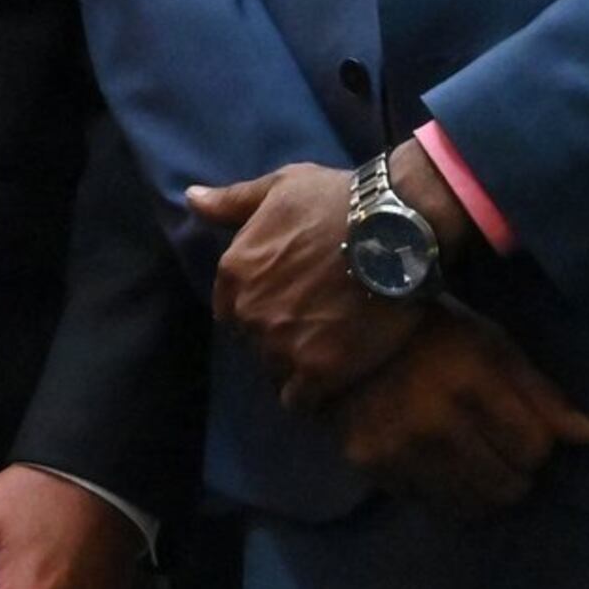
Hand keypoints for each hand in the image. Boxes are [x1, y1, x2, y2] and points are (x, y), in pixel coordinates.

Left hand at [198, 163, 421, 409]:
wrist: (396, 228)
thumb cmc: (337, 200)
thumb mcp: (279, 188)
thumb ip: (232, 202)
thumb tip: (192, 198)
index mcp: (234, 272)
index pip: (230, 309)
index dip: (259, 309)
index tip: (288, 304)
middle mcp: (249, 312)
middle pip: (254, 341)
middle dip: (279, 336)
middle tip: (316, 328)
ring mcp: (281, 343)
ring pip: (276, 370)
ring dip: (296, 365)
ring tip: (329, 353)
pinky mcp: (319, 370)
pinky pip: (301, 399)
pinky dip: (313, 396)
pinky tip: (333, 382)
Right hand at [329, 307, 588, 514]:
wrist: (338, 338)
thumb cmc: (429, 334)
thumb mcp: (491, 345)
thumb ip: (540, 393)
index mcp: (471, 384)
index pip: (536, 448)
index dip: (536, 441)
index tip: (521, 427)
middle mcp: (435, 424)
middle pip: (508, 486)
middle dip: (514, 471)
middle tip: (499, 449)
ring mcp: (400, 450)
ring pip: (472, 505)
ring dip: (484, 489)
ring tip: (474, 463)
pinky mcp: (373, 466)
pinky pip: (431, 503)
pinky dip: (444, 491)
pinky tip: (438, 464)